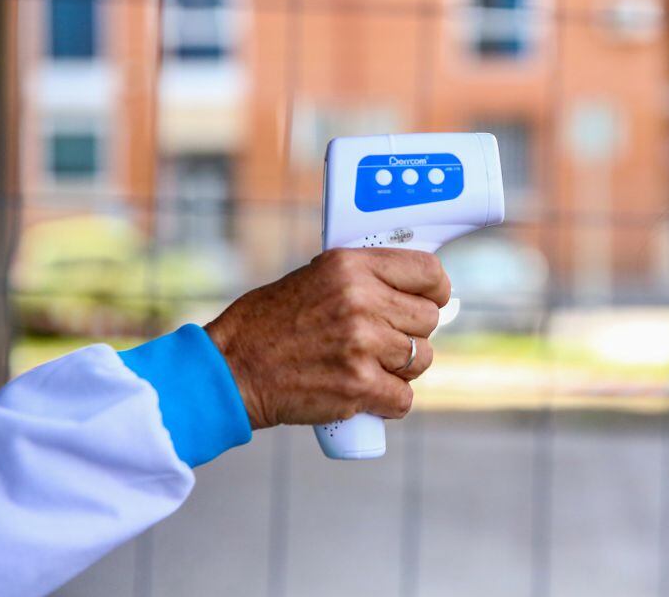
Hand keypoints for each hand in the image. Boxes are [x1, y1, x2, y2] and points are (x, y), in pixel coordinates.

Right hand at [204, 248, 450, 429]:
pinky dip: (391, 402)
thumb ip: (361, 279)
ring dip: (404, 368)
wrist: (231, 370)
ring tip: (372, 366)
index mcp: (350, 266)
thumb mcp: (315, 278)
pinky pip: (404, 397)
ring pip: (421, 358)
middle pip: (428, 319)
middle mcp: (361, 300)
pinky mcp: (359, 385)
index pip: (427, 271)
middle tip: (386, 340)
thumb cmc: (268, 324)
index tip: (434, 299)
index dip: (436, 289)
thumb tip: (413, 289)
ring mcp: (362, 344)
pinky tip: (370, 394)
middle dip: (413, 332)